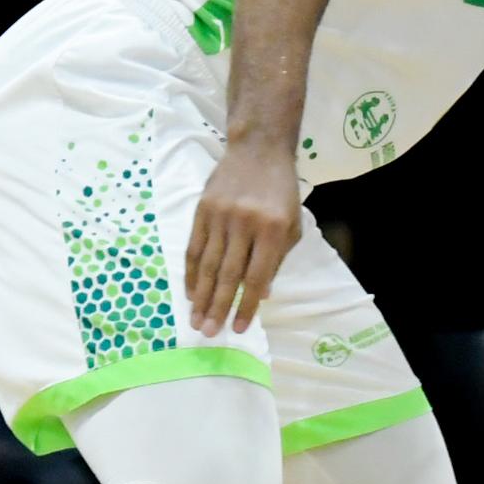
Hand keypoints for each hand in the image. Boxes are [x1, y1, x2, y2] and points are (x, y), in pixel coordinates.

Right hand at [185, 146, 302, 334]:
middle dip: (219, 307)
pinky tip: (190, 292)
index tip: (239, 329)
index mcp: (274, 230)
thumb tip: (259, 295)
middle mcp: (246, 224)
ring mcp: (221, 216)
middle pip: (229, 274)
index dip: (247, 305)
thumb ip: (277, 260)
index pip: (257, 276)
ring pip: (208, 265)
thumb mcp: (292, 225)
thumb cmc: (281, 192)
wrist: (258, 150)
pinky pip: (194, 248)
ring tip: (196, 320)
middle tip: (209, 333)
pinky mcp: (202, 210)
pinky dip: (192, 273)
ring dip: (201, 296)